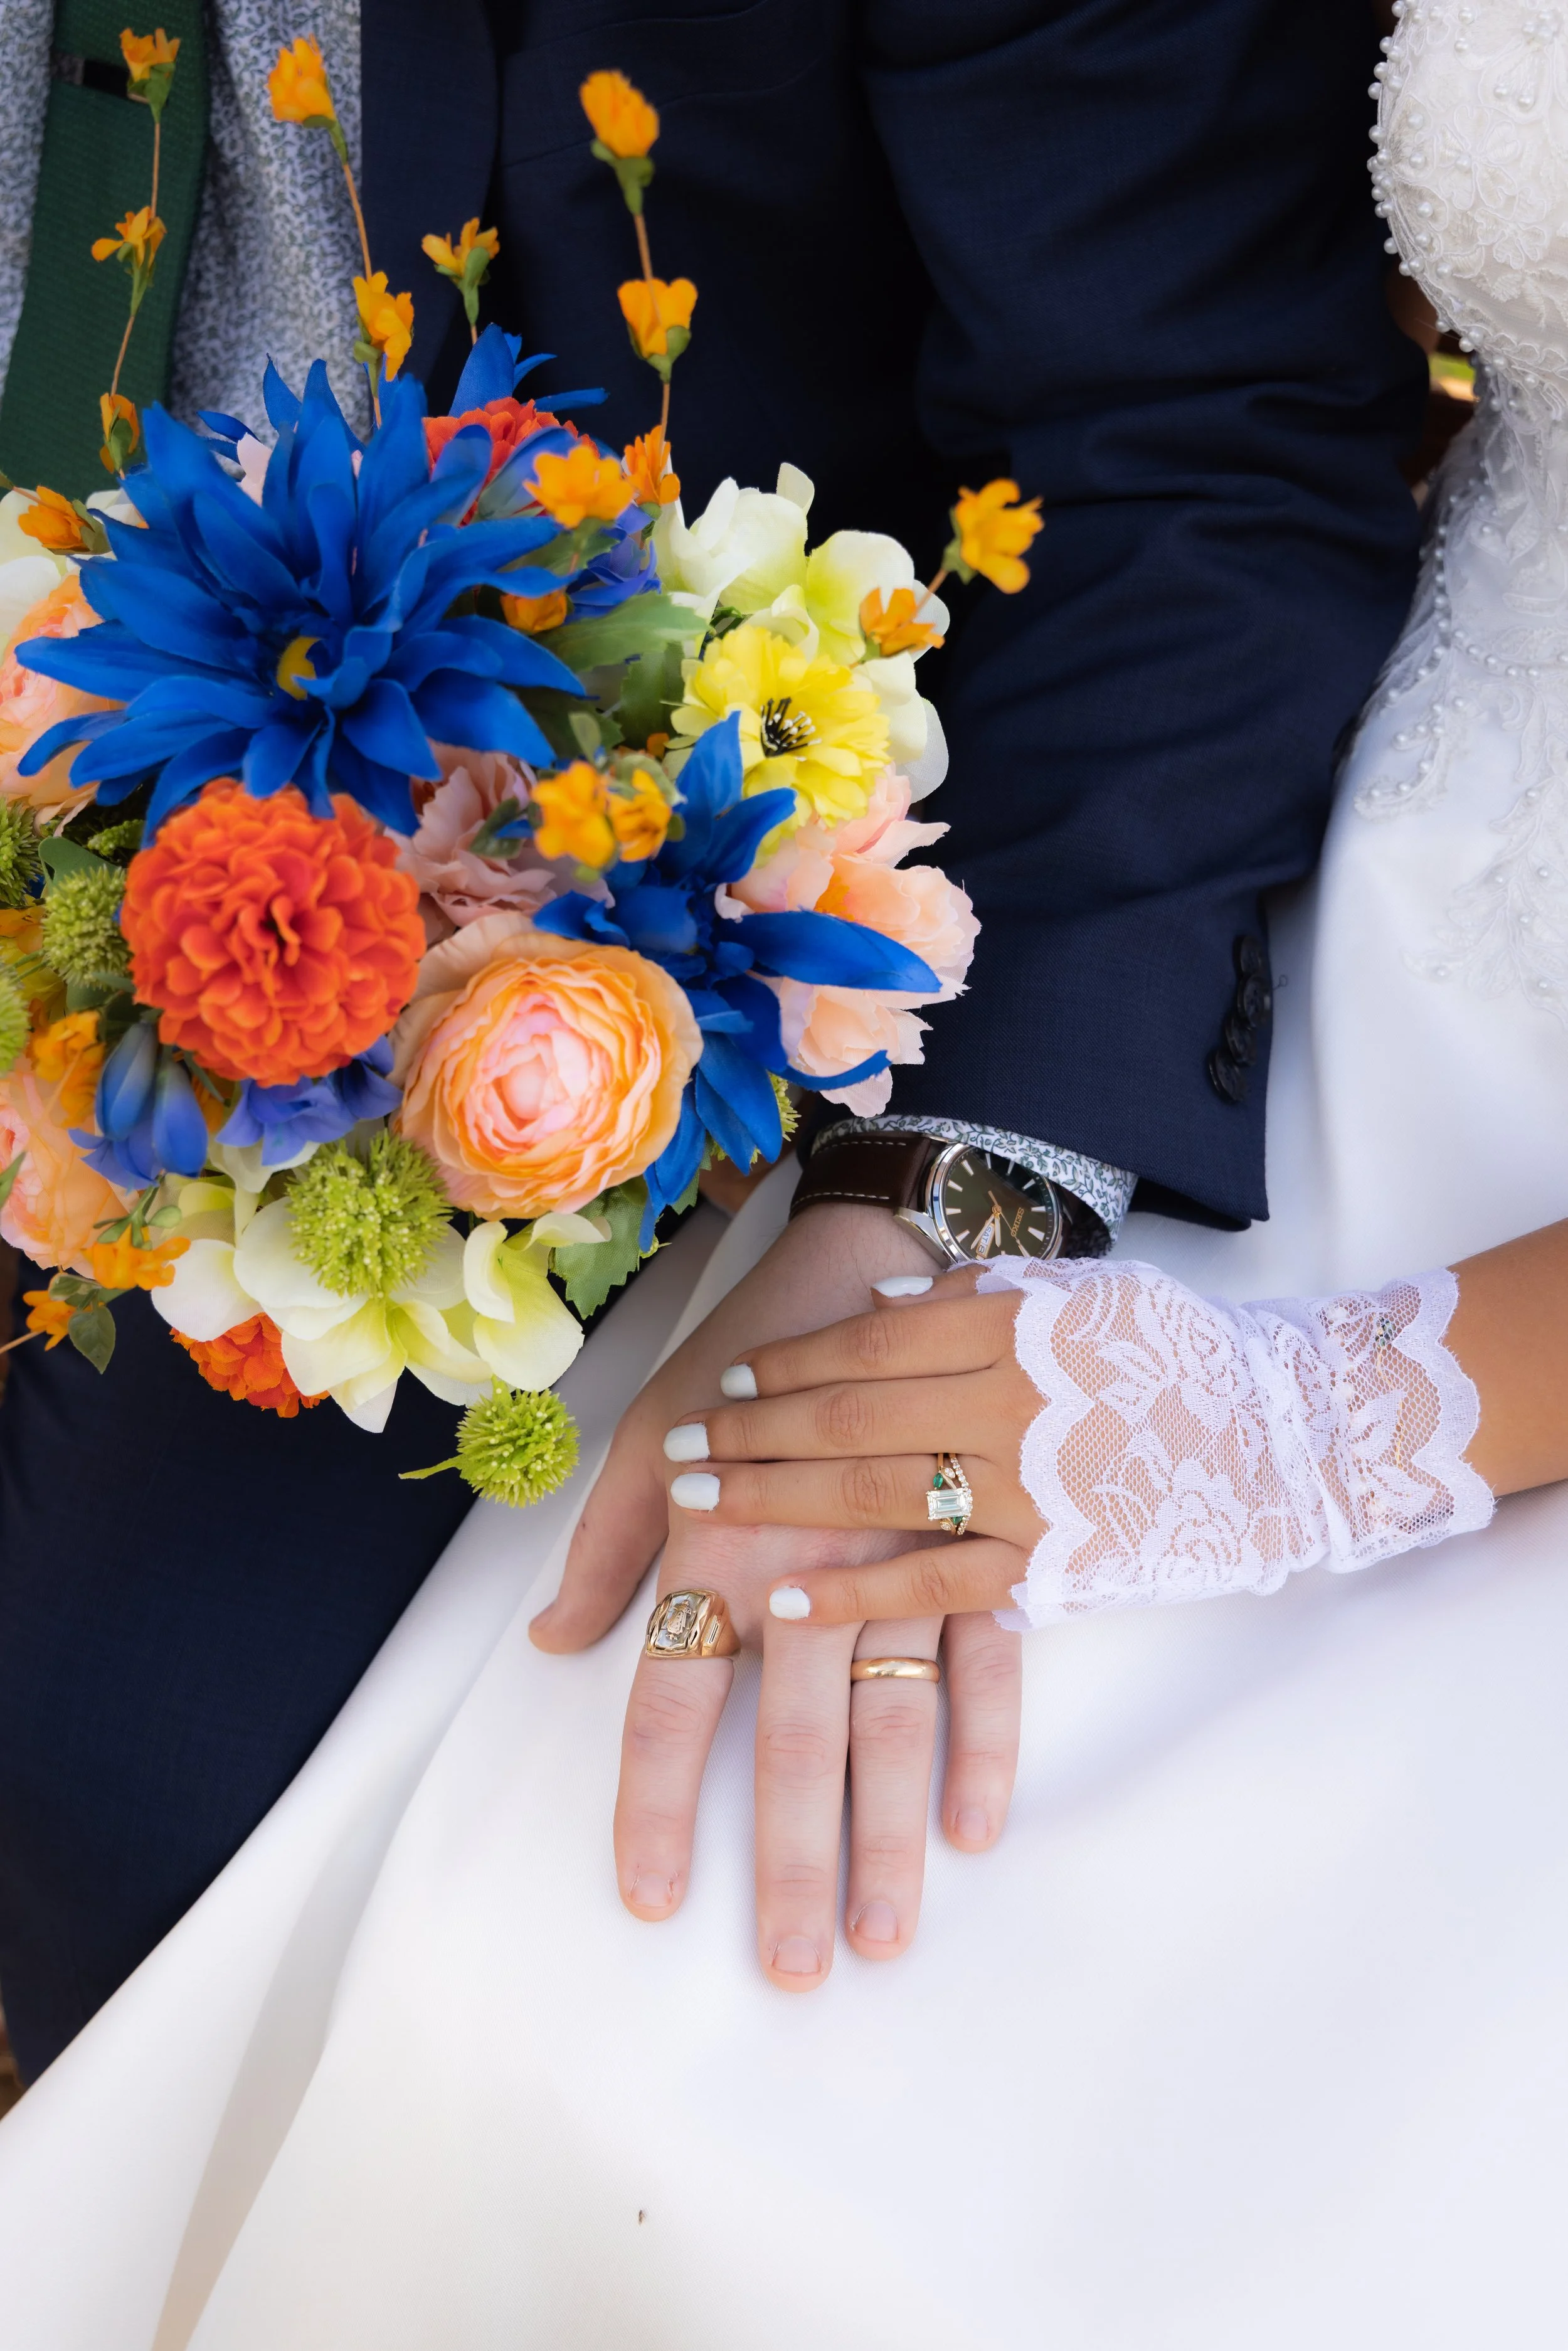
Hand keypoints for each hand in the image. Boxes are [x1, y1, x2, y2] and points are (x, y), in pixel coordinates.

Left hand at [530, 1205, 1022, 1987]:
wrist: (877, 1264)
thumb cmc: (750, 1358)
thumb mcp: (651, 1436)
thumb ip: (604, 1549)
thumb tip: (548, 1646)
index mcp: (716, 1544)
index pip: (672, 1700)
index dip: (658, 1804)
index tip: (651, 1898)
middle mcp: (806, 1564)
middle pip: (795, 1738)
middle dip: (791, 1860)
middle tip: (791, 1969)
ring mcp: (900, 1559)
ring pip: (894, 1719)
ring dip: (890, 1833)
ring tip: (884, 1934)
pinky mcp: (978, 1546)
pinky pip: (988, 1660)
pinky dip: (985, 1743)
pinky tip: (975, 1828)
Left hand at [674, 1255, 1499, 1626]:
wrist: (1291, 1434)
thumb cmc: (1179, 1354)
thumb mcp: (1080, 1293)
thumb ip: (977, 1301)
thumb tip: (881, 1311)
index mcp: (1010, 1325)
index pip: (864, 1344)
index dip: (784, 1365)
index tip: (722, 1386)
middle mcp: (1006, 1399)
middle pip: (845, 1417)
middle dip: (750, 1435)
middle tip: (679, 1452)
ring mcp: (1027, 1487)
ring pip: (870, 1493)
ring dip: (772, 1501)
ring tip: (700, 1507)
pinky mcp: (1051, 1563)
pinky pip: (928, 1583)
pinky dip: (852, 1591)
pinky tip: (783, 1598)